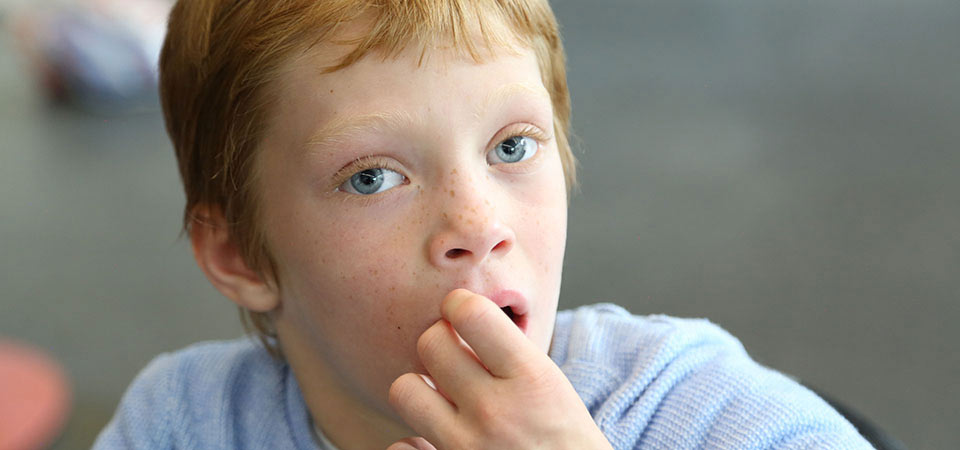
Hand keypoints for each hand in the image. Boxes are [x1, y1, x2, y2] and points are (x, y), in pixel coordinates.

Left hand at [387, 289, 611, 449]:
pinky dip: (413, 444)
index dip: (458, 304)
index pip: (471, 313)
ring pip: (404, 390)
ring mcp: (465, 448)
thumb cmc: (566, 442)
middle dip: (440, 342)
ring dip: (420, 390)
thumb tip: (461, 315)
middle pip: (430, 343)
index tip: (459, 311)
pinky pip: (400, 447)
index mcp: (530, 380)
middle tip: (453, 357)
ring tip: (440, 398)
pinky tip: (434, 441)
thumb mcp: (553, 387)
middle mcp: (494, 412)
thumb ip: (509, 353)